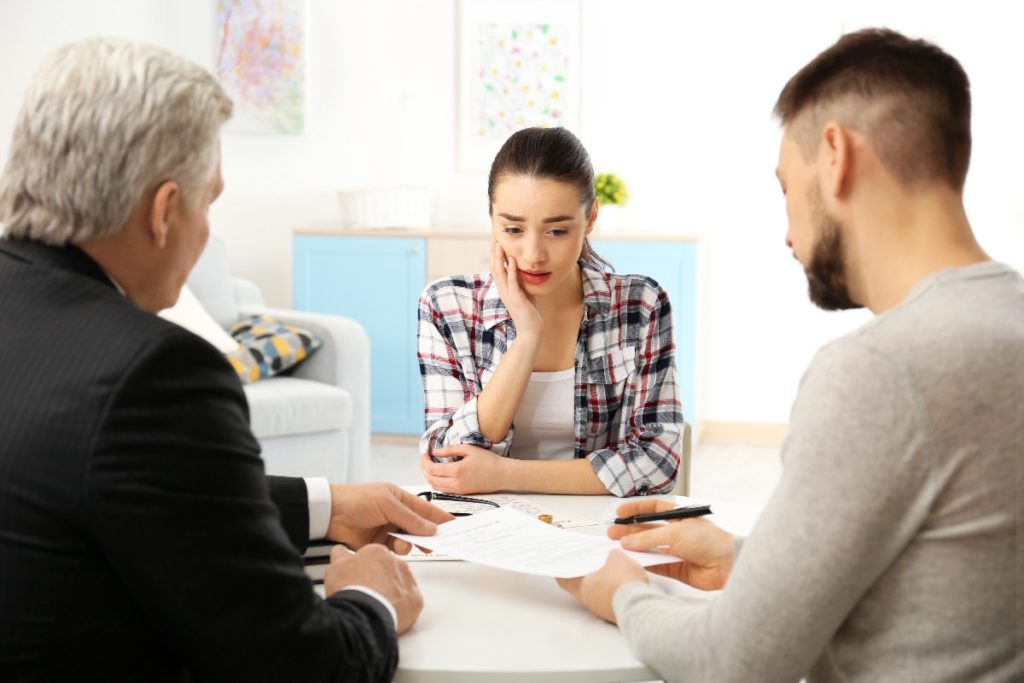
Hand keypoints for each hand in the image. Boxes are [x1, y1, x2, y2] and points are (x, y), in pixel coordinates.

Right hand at [324, 544, 422, 633]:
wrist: (364, 614)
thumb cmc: (351, 590)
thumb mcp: (336, 568)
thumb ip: (341, 556)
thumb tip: (340, 551)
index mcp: (378, 552)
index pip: (373, 557)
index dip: (363, 569)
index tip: (357, 579)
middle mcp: (397, 563)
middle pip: (389, 570)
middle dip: (379, 580)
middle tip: (365, 594)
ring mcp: (408, 582)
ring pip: (401, 585)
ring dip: (391, 593)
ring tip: (375, 606)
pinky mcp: (416, 601)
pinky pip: (410, 603)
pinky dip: (401, 608)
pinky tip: (387, 614)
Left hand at [326, 482, 453, 551]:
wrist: (329, 514)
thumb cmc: (358, 500)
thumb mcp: (388, 504)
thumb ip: (410, 518)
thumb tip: (431, 529)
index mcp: (400, 499)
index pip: (426, 509)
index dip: (440, 518)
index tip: (455, 526)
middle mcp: (396, 515)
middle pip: (420, 527)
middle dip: (429, 535)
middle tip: (438, 543)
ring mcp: (387, 530)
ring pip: (409, 540)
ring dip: (410, 543)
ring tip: (403, 543)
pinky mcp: (378, 544)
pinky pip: (395, 550)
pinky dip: (397, 550)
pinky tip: (392, 547)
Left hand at [420, 443, 509, 493]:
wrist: (502, 475)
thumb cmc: (488, 460)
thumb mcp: (469, 449)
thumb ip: (450, 449)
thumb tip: (435, 451)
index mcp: (456, 471)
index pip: (431, 468)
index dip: (424, 461)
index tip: (425, 453)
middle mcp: (455, 483)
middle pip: (430, 479)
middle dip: (424, 468)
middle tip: (425, 459)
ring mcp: (458, 490)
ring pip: (435, 486)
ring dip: (429, 476)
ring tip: (430, 465)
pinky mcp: (461, 493)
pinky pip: (443, 490)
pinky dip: (436, 482)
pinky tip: (439, 474)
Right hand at [490, 241, 542, 338]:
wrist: (531, 331)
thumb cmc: (529, 312)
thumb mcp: (523, 293)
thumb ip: (520, 282)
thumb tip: (521, 271)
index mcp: (505, 289)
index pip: (497, 269)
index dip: (495, 255)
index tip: (496, 242)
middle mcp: (503, 290)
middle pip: (495, 268)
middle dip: (494, 253)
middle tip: (494, 238)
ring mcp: (508, 295)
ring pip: (500, 273)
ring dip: (499, 258)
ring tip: (499, 245)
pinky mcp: (516, 299)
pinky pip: (512, 282)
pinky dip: (512, 271)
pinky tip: (513, 260)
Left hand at [556, 550, 648, 623]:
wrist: (641, 605)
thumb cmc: (624, 585)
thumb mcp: (618, 558)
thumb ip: (612, 555)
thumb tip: (614, 556)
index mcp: (583, 588)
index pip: (564, 579)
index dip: (564, 569)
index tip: (564, 564)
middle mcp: (591, 602)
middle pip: (584, 585)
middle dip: (589, 573)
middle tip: (594, 563)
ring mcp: (604, 610)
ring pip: (600, 594)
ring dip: (605, 584)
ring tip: (615, 571)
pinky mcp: (618, 614)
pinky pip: (614, 601)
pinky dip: (618, 593)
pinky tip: (627, 584)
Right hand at [609, 499, 734, 590]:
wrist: (729, 564)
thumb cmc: (710, 540)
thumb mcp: (676, 532)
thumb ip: (650, 537)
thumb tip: (628, 540)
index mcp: (680, 517)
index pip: (654, 509)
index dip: (636, 510)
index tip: (620, 513)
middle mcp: (677, 533)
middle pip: (648, 530)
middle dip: (629, 531)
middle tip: (612, 533)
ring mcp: (676, 551)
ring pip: (650, 548)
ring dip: (634, 547)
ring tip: (616, 547)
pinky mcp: (677, 569)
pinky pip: (656, 564)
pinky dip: (643, 563)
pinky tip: (631, 560)